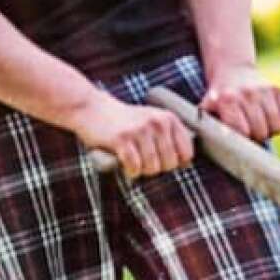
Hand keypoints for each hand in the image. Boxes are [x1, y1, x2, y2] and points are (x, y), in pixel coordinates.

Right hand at [71, 94, 191, 177]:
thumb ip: (170, 138)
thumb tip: (187, 164)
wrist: (92, 108)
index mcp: (169, 119)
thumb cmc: (125, 121)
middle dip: (157, 168)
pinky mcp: (122, 139)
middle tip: (143, 160)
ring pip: (152, 167)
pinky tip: (126, 165)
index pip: (187, 153)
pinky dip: (131, 171)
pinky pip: (134, 167)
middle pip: (169, 164)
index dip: (175, 162)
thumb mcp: (153, 122)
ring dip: (142, 171)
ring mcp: (140, 130)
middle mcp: (158, 123)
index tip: (161, 159)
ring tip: (134, 161)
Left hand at [201, 63, 279, 142]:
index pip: (243, 132)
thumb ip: (205, 128)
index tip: (237, 136)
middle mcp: (247, 93)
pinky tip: (270, 118)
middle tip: (249, 130)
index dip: (242, 139)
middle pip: (261, 132)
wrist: (233, 72)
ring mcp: (265, 90)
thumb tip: (197, 142)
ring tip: (259, 124)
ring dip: (270, 130)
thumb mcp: (206, 110)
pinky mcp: (278, 90)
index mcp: (227, 100)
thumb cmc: (218, 99)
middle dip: (256, 136)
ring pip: (277, 126)